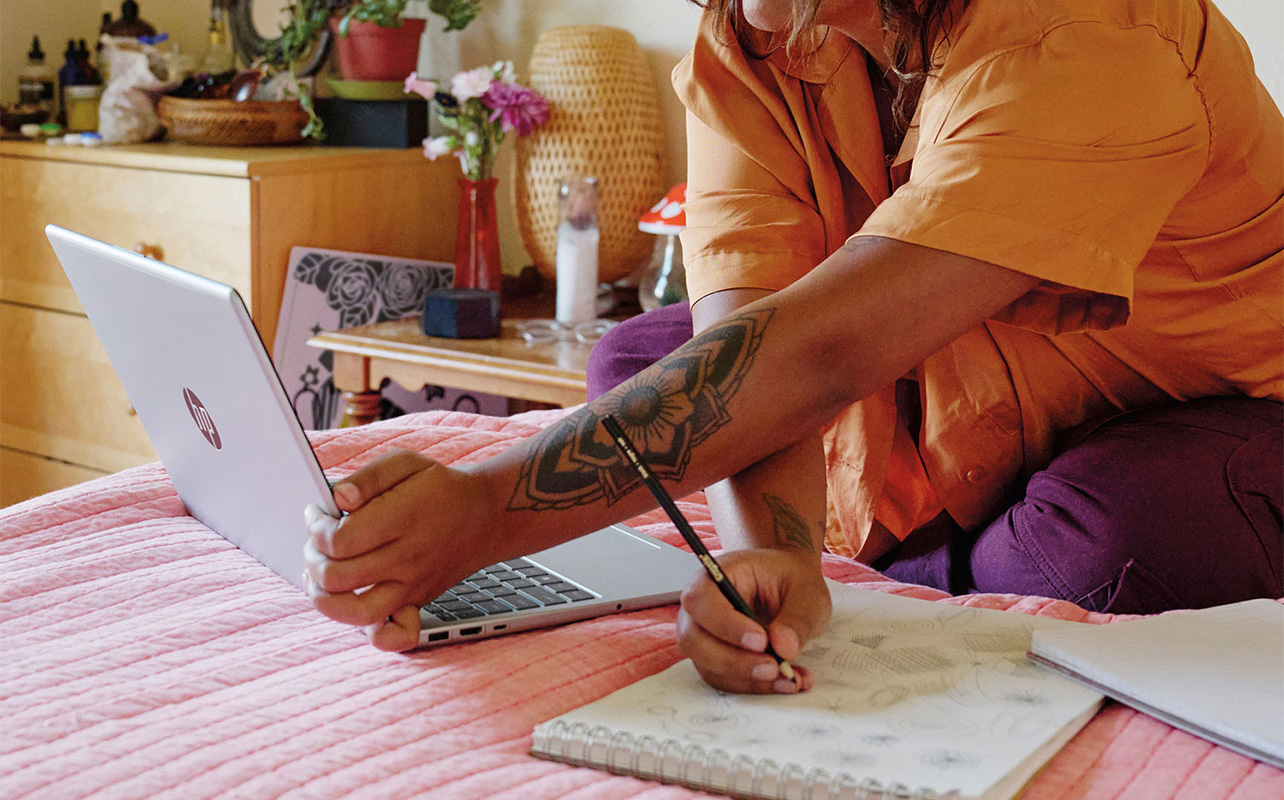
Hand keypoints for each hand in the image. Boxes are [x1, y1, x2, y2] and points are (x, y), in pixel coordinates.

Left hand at [302, 449, 498, 651]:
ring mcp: (412, 586)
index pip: (339, 541)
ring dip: (325, 598)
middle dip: (313, 558)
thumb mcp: (407, 463)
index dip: (316, 529)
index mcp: (402, 520)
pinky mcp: (416, 602)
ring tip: (321, 577)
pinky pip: (393, 637)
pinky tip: (357, 604)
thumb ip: (368, 477)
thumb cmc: (441, 489)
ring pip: (355, 613)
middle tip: (317, 542)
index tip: (317, 515)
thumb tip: (338, 497)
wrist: (485, 516)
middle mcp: (407, 558)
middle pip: (337, 577)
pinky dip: (370, 633)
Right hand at [675, 548, 829, 693]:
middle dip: (733, 661)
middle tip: (774, 667)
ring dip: (748, 679)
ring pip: (709, 666)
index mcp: (716, 576)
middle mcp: (700, 607)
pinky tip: (784, 681)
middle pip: (694, 640)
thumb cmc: (791, 579)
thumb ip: (798, 617)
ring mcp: (704, 635)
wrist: (789, 586)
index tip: (761, 641)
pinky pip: (725, 680)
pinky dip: (755, 686)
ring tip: (789, 678)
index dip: (725, 624)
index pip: (701, 600)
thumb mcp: (806, 590)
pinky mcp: (715, 659)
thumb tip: (784, 648)